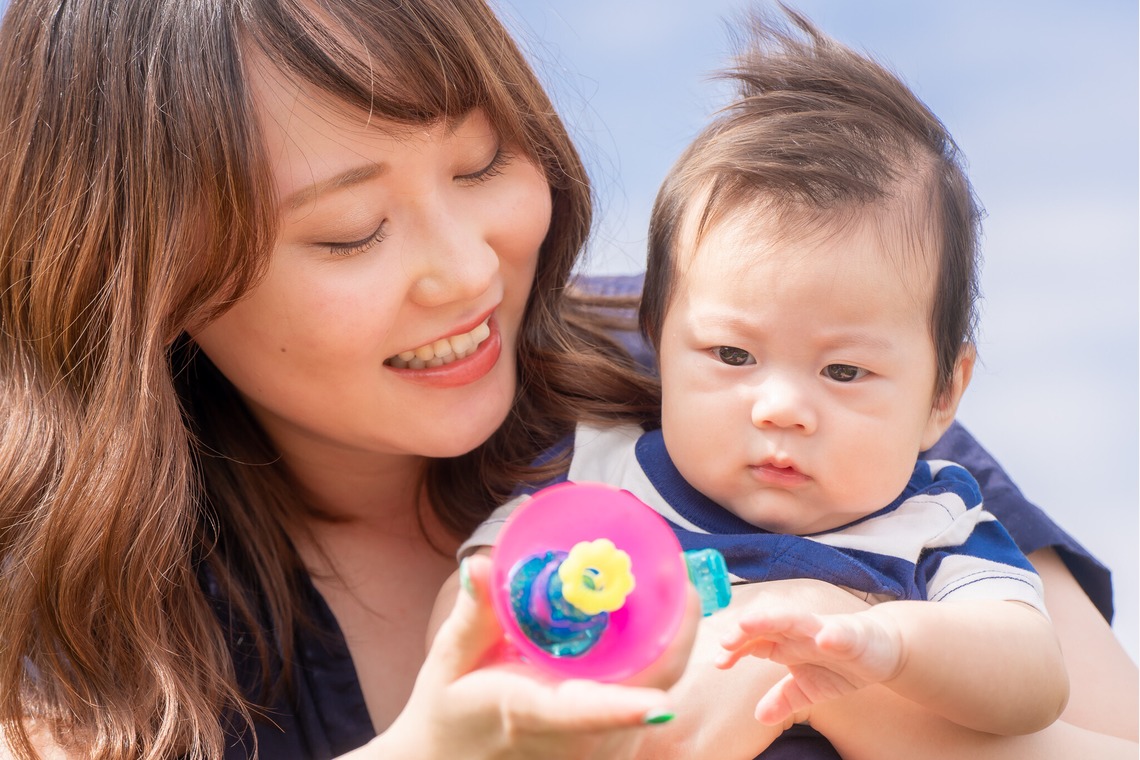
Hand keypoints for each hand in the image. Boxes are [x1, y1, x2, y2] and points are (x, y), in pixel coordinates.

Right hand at [362, 553, 698, 759]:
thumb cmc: (450, 713)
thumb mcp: (450, 662)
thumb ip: (474, 614)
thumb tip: (484, 563)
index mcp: (535, 715)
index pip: (585, 715)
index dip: (624, 710)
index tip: (659, 702)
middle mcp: (579, 741)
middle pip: (648, 690)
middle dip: (675, 633)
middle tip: (675, 571)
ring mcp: (599, 748)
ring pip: (658, 690)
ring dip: (671, 640)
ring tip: (669, 582)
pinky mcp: (610, 746)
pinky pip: (650, 695)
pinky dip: (658, 656)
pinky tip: (651, 618)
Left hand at [716, 607, 902, 725]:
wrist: (883, 650)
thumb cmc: (841, 664)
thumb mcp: (809, 688)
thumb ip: (784, 699)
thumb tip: (759, 716)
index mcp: (786, 642)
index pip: (754, 641)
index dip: (736, 649)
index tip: (719, 662)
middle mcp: (799, 631)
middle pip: (766, 625)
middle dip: (745, 631)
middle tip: (726, 641)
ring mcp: (824, 629)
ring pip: (794, 620)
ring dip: (772, 620)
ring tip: (750, 624)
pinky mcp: (853, 635)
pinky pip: (841, 634)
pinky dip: (832, 635)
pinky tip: (823, 640)